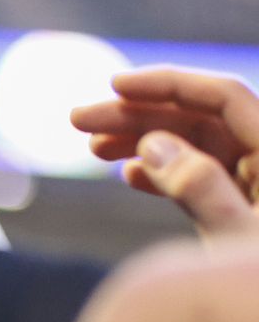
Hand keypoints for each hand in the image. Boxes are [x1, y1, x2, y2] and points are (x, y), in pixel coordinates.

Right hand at [71, 68, 258, 242]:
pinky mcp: (243, 211)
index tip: (115, 86)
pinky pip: (201, 179)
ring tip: (94, 147)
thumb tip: (151, 145)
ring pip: (196, 148)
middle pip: (202, 120)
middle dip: (140, 115)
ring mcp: (256, 187)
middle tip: (81, 120)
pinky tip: (129, 175)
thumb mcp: (237, 237)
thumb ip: (200, 188)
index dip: (169, 84)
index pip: (224, 98)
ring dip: (143, 142)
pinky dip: (163, 173)